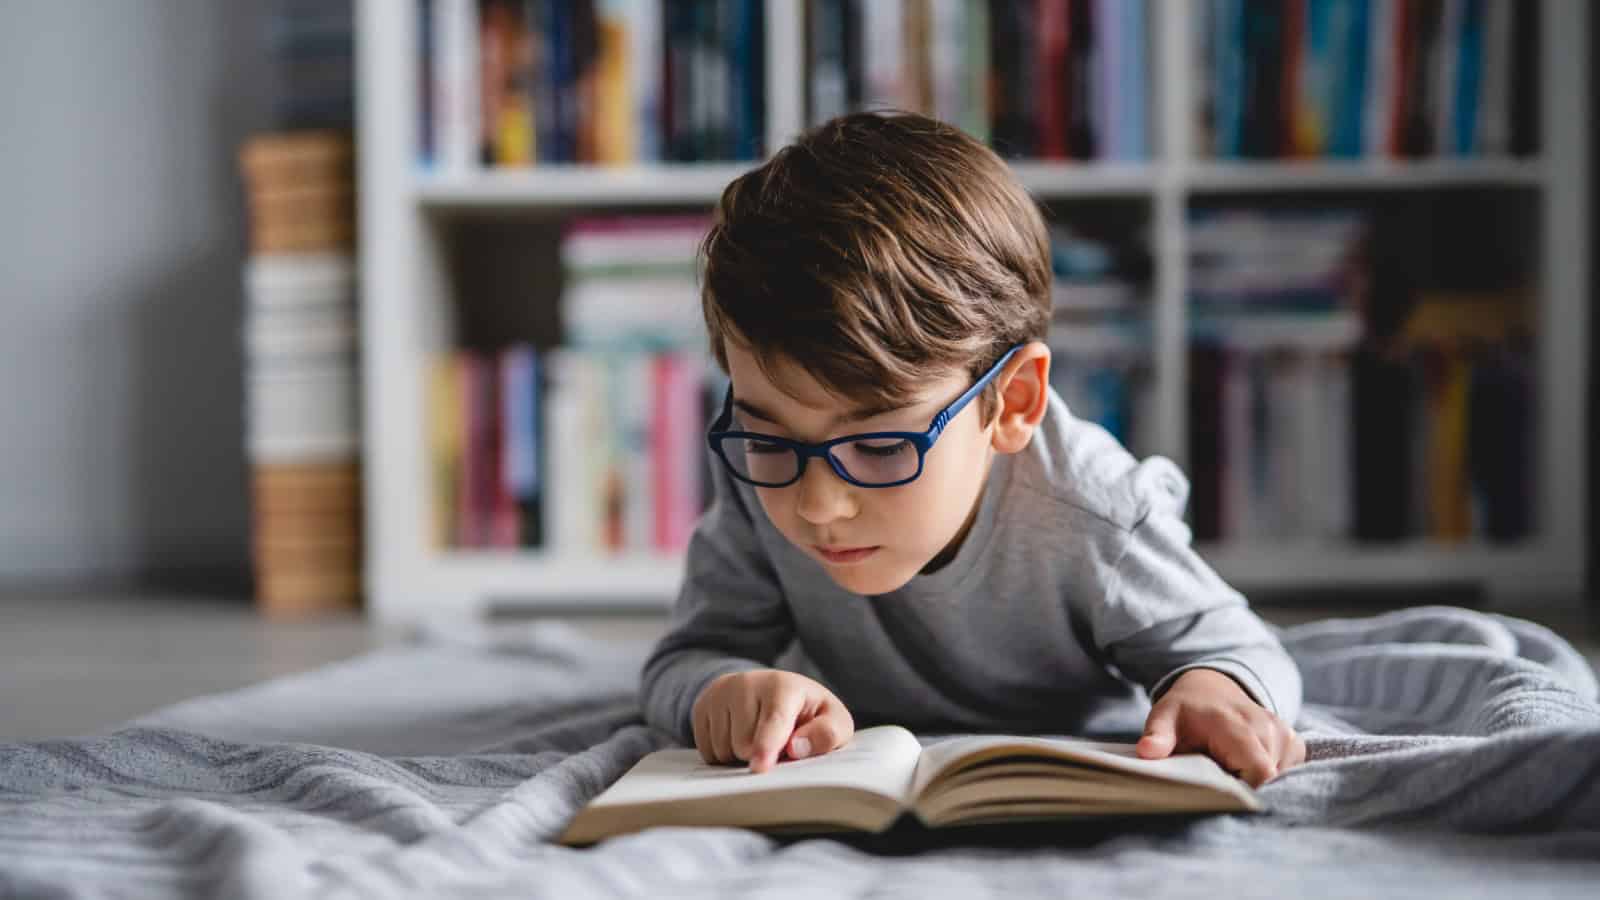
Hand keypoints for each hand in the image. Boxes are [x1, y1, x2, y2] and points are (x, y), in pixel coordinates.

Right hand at [691, 669, 854, 773]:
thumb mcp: (833, 721)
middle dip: (760, 755)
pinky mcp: (702, 705)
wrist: (771, 691)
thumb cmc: (808, 713)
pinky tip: (738, 736)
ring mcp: (720, 692)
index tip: (760, 767)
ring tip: (757, 737)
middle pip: (745, 745)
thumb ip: (827, 734)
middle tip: (776, 741)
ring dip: (740, 756)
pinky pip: (706, 751)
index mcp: (783, 686)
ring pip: (723, 750)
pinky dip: (723, 754)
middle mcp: (747, 683)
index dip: (767, 746)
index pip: (773, 721)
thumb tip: (796, 748)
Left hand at [1136, 668, 1305, 786]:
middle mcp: (1268, 727)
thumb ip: (1158, 736)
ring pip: (1280, 777)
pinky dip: (1270, 775)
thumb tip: (1147, 752)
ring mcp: (1284, 733)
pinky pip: (1288, 770)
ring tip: (1229, 767)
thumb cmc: (1186, 710)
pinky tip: (1245, 764)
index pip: (1259, 772)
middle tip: (1219, 779)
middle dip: (1246, 787)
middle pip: (1270, 780)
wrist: (1211, 688)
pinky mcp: (1293, 741)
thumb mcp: (1164, 717)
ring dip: (1255, 781)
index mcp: (1237, 725)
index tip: (1220, 793)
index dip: (1244, 790)